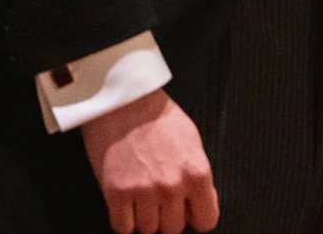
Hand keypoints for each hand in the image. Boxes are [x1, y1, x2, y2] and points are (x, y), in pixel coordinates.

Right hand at [82, 88, 217, 233]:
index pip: (206, 221)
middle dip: (166, 215)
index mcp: (197, 173)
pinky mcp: (116, 193)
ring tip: (139, 193)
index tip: (185, 208)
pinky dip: (123, 219)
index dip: (195, 215)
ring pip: (148, 230)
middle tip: (157, 195)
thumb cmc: (158, 117)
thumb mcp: (192, 142)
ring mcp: (144, 191)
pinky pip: (122, 228)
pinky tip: (124, 200)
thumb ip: (198, 176)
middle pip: (173, 228)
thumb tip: (200, 203)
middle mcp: (173, 186)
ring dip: (143, 217)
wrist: (123, 100)